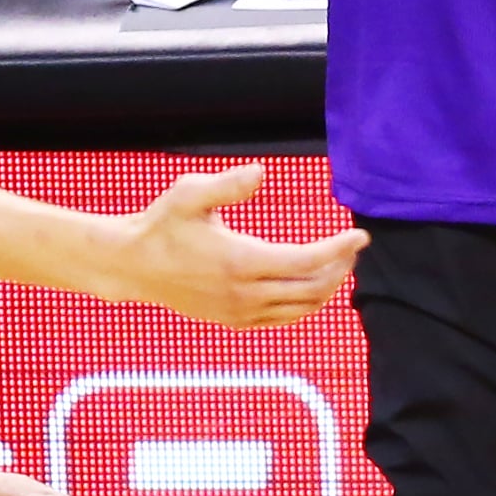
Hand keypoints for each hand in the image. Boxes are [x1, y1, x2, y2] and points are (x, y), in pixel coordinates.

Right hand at [119, 163, 367, 328]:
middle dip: (340, 268)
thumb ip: (228, 184)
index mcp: (240, 261)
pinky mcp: (234, 322)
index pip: (305, 262)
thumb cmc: (162, 224)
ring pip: (300, 309)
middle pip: (311, 290)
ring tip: (339, 264)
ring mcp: (240, 313)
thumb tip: (261, 173)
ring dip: (327, 288)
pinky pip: (282, 320)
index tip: (360, 235)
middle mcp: (245, 294)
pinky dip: (305, 305)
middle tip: (353, 247)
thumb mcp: (190, 193)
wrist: (134, 267)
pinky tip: (310, 286)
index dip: (338, 250)